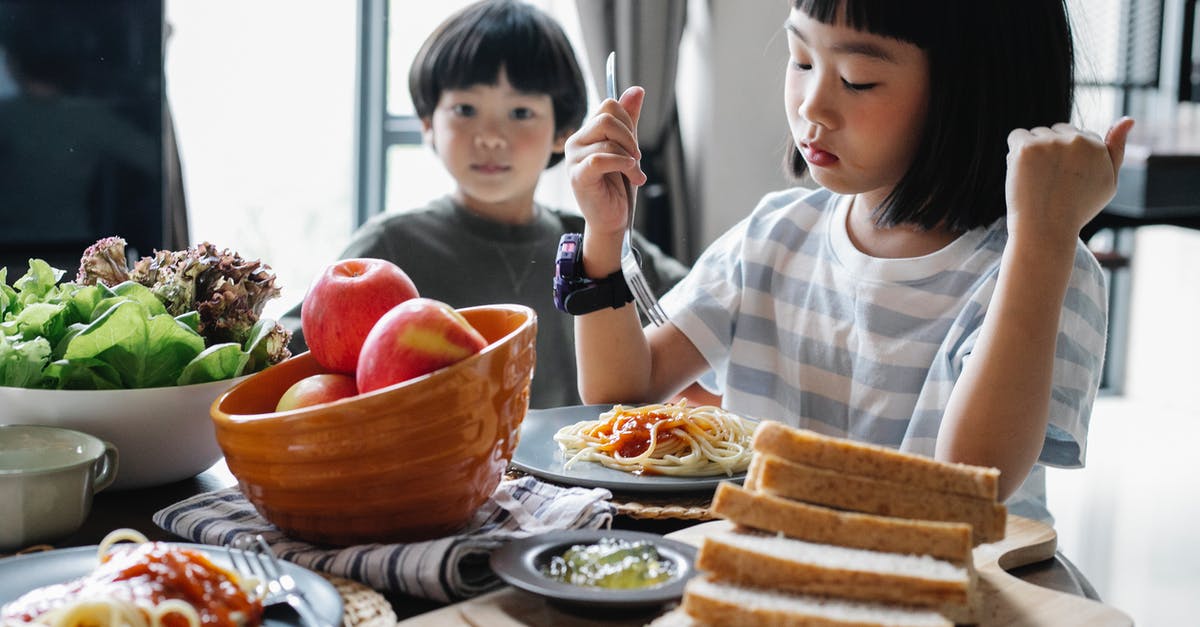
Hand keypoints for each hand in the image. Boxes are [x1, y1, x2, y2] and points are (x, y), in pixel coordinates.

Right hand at [565, 86, 646, 240]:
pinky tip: (632, 176)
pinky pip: (601, 159)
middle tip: (636, 158)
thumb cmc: (618, 187)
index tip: (634, 145)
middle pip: (607, 118)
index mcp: (587, 133)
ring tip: (636, 175)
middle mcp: (576, 142)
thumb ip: (629, 121)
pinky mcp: (577, 176)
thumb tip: (637, 89)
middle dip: (630, 137)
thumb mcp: (628, 149)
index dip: (628, 122)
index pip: (609, 107)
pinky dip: (622, 165)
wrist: (612, 219)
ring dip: (631, 158)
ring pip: (608, 140)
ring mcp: (573, 159)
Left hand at [1004, 117, 1134, 246]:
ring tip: (1036, 179)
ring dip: (1032, 151)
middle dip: (1051, 150)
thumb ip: (1116, 150)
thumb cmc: (1077, 209)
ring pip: (1035, 134)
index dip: (1067, 158)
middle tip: (1050, 180)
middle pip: (1056, 131)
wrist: (1046, 230)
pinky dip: (1014, 152)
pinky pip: (1016, 136)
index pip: (1077, 135)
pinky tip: (1021, 172)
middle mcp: (1076, 140)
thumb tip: (1128, 118)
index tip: (1065, 179)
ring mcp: (1050, 143)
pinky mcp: (1026, 148)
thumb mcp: (1108, 182)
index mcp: (1097, 146)